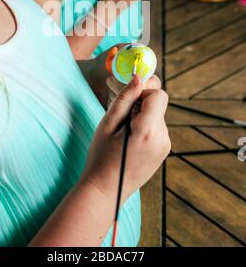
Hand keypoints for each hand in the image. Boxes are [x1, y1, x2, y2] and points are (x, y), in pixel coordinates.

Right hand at [80, 75, 170, 204]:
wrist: (106, 190)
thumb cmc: (102, 156)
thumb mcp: (108, 123)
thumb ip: (125, 98)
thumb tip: (138, 77)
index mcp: (148, 130)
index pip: (158, 94)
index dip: (143, 91)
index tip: (128, 98)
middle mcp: (162, 138)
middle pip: (158, 104)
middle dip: (141, 104)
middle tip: (121, 119)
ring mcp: (165, 146)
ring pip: (157, 115)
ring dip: (142, 116)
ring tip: (123, 134)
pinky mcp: (163, 151)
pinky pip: (157, 128)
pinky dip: (145, 127)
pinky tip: (130, 141)